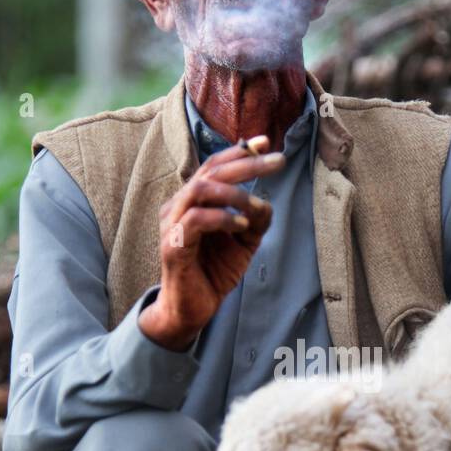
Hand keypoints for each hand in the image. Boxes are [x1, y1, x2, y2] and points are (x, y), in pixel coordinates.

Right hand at [138, 137, 281, 349]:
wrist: (192, 308)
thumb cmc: (213, 272)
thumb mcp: (244, 244)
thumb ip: (256, 221)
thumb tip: (266, 203)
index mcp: (194, 200)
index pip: (214, 165)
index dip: (239, 151)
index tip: (266, 142)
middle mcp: (179, 205)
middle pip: (211, 170)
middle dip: (247, 163)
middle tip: (277, 162)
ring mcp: (172, 223)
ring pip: (200, 188)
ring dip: (234, 193)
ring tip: (256, 206)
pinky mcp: (172, 244)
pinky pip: (196, 220)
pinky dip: (223, 218)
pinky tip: (242, 226)